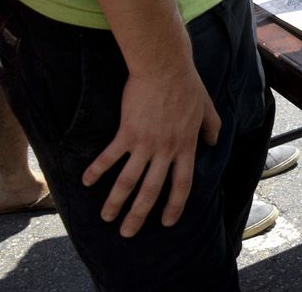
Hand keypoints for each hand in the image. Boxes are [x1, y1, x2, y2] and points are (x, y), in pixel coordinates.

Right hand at [84, 62, 220, 236]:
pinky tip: (87, 182)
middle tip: (128, 233)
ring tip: (107, 218)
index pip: (182, 184)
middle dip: (139, 214)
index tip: (167, 222)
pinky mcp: (127, 133)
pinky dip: (97, 170)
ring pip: (128, 180)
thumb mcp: (207, 107)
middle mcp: (166, 150)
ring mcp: (146, 143)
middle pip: (152, 190)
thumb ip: (212, 127)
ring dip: (116, 202)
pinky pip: (110, 157)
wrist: (165, 68)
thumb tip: (214, 142)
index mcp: (186, 146)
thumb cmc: (187, 85)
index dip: (175, 205)